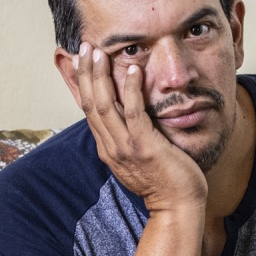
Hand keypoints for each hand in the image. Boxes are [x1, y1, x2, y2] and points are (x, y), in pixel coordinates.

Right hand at [73, 43, 206, 214]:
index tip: (78, 61)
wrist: (177, 207)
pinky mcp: (144, 146)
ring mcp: (125, 147)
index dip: (82, 83)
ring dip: (100, 76)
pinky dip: (131, 90)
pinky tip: (132, 70)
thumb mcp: (138, 157)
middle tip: (84, 48)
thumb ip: (129, 136)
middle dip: (86, 73)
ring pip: (105, 105)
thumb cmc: (165, 181)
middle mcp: (111, 146)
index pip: (88, 110)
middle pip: (90, 103)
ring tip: (99, 52)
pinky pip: (133, 113)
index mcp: (108, 148)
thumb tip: (128, 116)